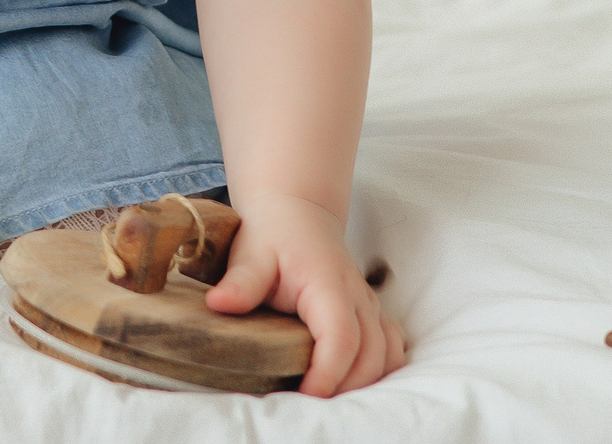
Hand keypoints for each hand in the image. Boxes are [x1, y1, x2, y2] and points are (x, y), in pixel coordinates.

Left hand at [206, 193, 406, 396]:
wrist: (298, 211)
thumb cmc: (273, 233)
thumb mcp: (251, 253)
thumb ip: (242, 282)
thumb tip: (219, 304)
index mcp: (329, 285)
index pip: (342, 338)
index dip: (328, 372)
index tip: (304, 393)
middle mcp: (358, 297)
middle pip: (370, 356)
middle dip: (344, 386)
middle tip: (306, 401)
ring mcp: (370, 305)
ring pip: (387, 355)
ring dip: (363, 381)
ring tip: (325, 392)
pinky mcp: (372, 312)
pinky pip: (392, 347)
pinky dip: (378, 369)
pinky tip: (348, 377)